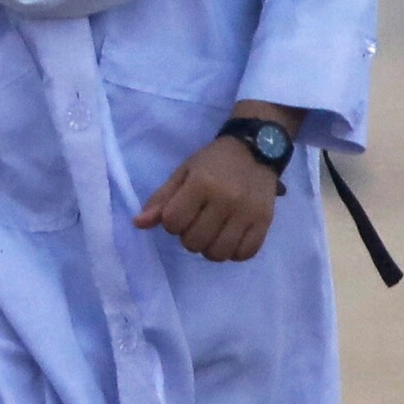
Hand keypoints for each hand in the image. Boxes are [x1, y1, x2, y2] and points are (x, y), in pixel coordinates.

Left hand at [134, 114, 289, 263]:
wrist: (256, 149)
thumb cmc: (214, 162)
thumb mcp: (183, 173)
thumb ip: (161, 199)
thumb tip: (138, 224)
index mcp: (201, 184)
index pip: (173, 222)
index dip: (172, 222)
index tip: (181, 212)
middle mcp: (225, 199)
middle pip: (194, 242)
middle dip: (190, 236)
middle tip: (198, 222)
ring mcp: (247, 213)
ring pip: (218, 253)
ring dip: (210, 247)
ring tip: (214, 232)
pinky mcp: (265, 222)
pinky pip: (245, 253)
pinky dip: (234, 252)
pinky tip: (231, 238)